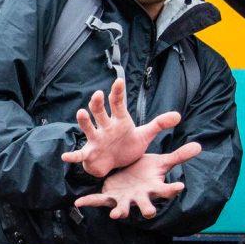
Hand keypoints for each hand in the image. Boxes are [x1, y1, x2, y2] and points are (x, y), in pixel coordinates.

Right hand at [61, 78, 181, 177]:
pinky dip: (73, 156)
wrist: (116, 163)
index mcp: (119, 120)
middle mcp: (105, 126)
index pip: (118, 104)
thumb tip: (178, 115)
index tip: (119, 81)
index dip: (118, 93)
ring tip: (81, 113)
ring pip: (89, 128)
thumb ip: (159, 124)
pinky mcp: (90, 154)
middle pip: (100, 112)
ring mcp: (96, 139)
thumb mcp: (144, 135)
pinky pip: (80, 155)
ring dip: (84, 121)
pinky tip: (66, 156)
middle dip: (98, 104)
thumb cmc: (127, 145)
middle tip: (97, 94)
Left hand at [72, 143, 201, 219]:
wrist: (130, 177)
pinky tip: (79, 202)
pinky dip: (89, 201)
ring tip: (116, 214)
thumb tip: (199, 147)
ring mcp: (124, 200)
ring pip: (123, 208)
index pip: (165, 189)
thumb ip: (179, 156)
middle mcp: (140, 197)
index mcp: (153, 188)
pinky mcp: (109, 197)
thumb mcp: (161, 162)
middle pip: (146, 205)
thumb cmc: (146, 172)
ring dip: (120, 212)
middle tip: (149, 213)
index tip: (180, 186)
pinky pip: (98, 200)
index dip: (172, 189)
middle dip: (147, 210)